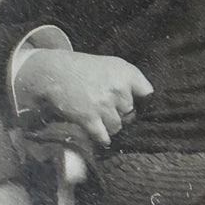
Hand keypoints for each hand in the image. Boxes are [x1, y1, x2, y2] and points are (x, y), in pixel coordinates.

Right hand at [16, 49, 152, 146]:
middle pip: (130, 114)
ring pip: (117, 127)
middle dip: (121, 114)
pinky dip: (102, 138)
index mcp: (127, 73)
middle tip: (108, 109)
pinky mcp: (88, 118)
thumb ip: (132, 81)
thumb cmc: (88, 69)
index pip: (148, 95)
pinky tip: (99, 134)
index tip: (137, 106)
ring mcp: (103, 104)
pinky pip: (103, 136)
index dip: (142, 103)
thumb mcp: (115, 65)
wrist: (56, 72)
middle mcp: (118, 89)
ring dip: (110, 126)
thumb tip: (147, 102)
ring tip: (100, 118)